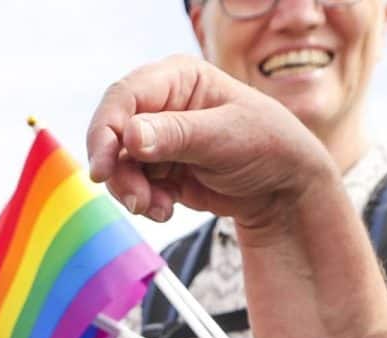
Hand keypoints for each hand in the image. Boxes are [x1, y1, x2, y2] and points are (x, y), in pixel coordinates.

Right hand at [85, 55, 341, 228]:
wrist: (283, 186)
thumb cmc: (266, 144)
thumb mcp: (225, 136)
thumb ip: (177, 135)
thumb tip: (130, 136)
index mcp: (177, 78)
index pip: (124, 97)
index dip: (106, 131)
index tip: (102, 169)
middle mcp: (161, 104)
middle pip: (114, 133)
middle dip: (119, 171)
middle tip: (137, 202)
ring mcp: (158, 137)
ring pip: (119, 164)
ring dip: (132, 191)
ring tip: (159, 208)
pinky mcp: (159, 168)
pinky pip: (134, 185)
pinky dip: (145, 202)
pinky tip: (167, 209)